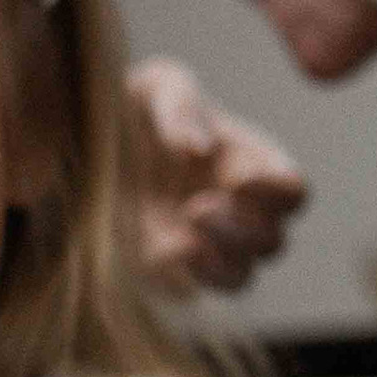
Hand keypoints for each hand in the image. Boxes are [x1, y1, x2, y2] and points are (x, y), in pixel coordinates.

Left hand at [125, 55, 308, 293]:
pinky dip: (189, 275)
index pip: (292, 192)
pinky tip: (165, 247)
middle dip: (242, 228)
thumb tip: (199, 148)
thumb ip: (179, 102)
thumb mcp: (154, 85)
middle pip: (273, 242)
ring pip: (243, 275)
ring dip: (221, 256)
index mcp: (251, 165)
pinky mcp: (170, 272)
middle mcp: (238, 212)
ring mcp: (206, 248)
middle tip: (196, 205)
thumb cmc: (134, 108)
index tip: (241, 180)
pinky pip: (196, 291)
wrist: (83, 150)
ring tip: (185, 224)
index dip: (278, 192)